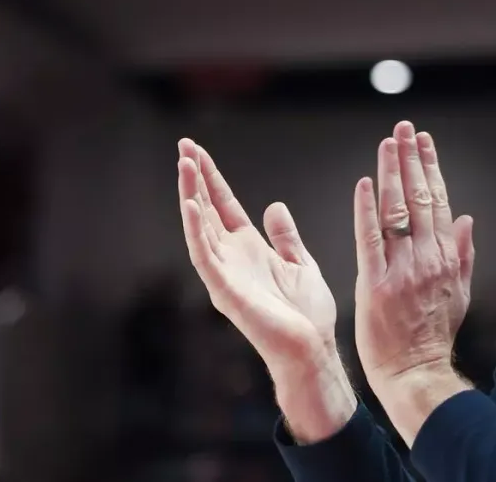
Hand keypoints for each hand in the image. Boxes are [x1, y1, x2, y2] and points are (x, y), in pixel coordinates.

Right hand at [176, 138, 337, 369]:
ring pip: (200, 227)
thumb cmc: (307, 314)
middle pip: (207, 210)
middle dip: (195, 179)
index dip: (212, 179)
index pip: (224, 206)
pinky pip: (204, 256)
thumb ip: (285, 236)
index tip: (198, 151)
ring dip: (191, 196)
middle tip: (184, 146)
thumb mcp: (300, 263)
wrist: (312, 349)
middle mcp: (232, 258)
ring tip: (184, 165)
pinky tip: (191, 206)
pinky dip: (196, 231)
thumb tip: (273, 206)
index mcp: (250, 249)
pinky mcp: (225, 291)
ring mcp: (225, 273)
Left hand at [351, 122, 475, 390]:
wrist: (416, 372)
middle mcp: (427, 258)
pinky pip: (370, 240)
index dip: (430, 168)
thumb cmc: (434, 335)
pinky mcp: (376, 284)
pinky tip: (365, 184)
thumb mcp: (459, 293)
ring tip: (388, 143)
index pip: (439, 201)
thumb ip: (463, 254)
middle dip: (411, 159)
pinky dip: (366, 210)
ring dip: (392, 173)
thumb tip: (468, 218)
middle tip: (404, 128)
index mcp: (446, 257)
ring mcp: (402, 270)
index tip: (423, 142)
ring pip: (397, 211)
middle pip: (419, 198)